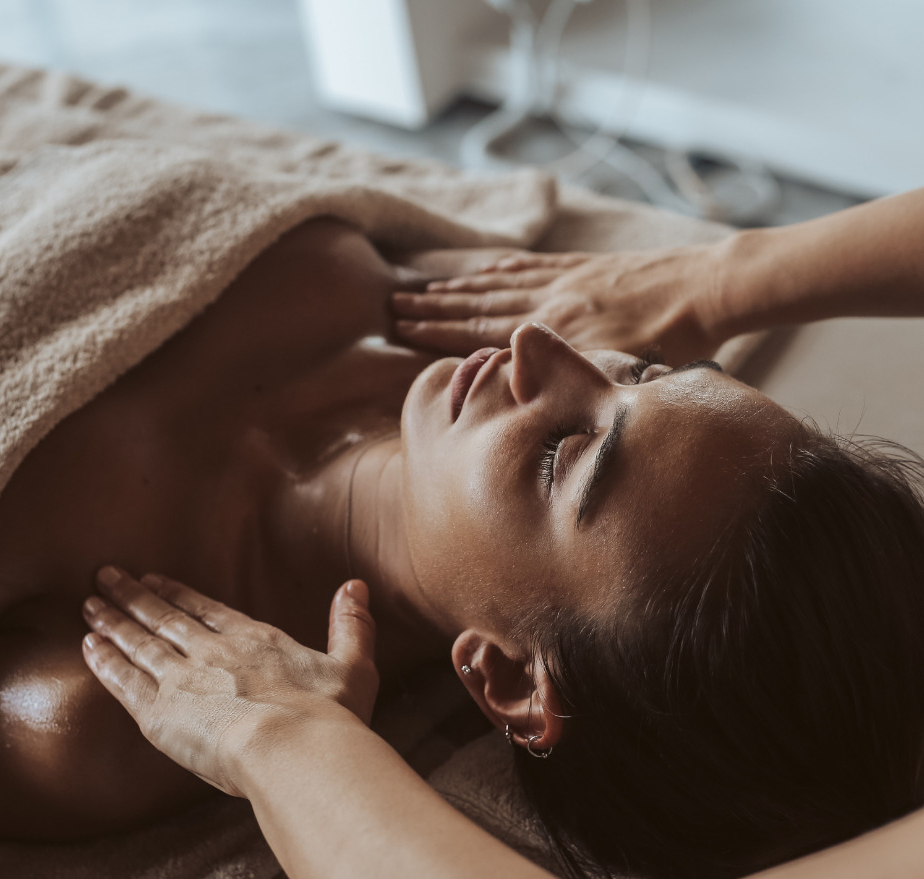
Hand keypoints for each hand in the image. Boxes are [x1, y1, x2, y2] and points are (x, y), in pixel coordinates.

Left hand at [81, 568, 378, 796]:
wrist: (293, 749)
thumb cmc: (328, 716)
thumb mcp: (354, 667)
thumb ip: (352, 625)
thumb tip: (356, 586)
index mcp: (254, 640)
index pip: (205, 610)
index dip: (177, 593)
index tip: (154, 578)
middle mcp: (213, 652)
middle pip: (164, 618)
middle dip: (134, 596)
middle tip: (105, 577)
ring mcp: (183, 679)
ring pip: (139, 643)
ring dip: (112, 622)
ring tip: (89, 605)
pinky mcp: (160, 713)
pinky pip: (124, 682)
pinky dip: (105, 662)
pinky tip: (90, 647)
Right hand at [391, 246, 723, 366]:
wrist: (710, 289)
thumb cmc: (672, 341)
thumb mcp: (618, 372)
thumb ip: (567, 377)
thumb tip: (518, 387)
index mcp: (553, 330)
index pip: (482, 330)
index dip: (438, 330)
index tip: (401, 327)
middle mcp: (550, 300)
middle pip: (479, 303)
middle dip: (434, 308)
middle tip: (394, 307)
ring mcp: (565, 279)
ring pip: (498, 282)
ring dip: (457, 286)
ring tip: (423, 287)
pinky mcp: (583, 266)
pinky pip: (529, 265)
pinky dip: (498, 267)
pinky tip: (482, 266)